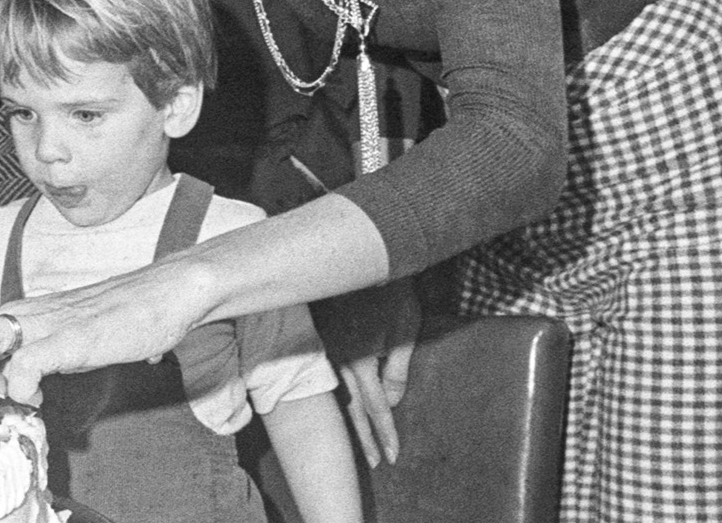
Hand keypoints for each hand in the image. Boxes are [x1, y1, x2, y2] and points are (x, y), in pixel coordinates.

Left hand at [0, 261, 208, 412]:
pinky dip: (22, 385)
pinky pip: (28, 360)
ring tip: (9, 395)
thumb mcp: (57, 337)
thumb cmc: (113, 317)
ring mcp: (44, 323)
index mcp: (11, 316)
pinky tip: (38, 393)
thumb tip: (8, 387)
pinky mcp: (73, 336)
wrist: (164, 291)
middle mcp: (19, 314)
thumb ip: (27, 357)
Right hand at [312, 279, 418, 465]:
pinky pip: (326, 377)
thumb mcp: (404, 332)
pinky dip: (334, 398)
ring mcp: (324, 351)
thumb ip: (396, 370)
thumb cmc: (391, 295)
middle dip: (364, 439)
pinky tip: (335, 408)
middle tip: (373, 464)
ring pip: (335, 395)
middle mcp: (337, 361)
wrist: (365, 258)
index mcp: (360, 361)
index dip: (385, 434)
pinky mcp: (318, 341)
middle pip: (351, 410)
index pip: (376, 408)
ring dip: (347, 422)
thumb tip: (391, 402)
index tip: (391, 457)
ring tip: (353, 444)